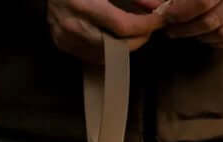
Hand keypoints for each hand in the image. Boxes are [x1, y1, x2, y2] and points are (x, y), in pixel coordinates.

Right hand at [47, 0, 166, 61]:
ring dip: (125, 45)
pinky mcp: (62, 44)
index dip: (144, 25)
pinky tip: (113, 37)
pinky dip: (108, 49)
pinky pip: (93, 56)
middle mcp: (73, 25)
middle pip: (117, 45)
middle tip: (148, 26)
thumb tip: (156, 6)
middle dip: (139, 38)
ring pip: (107, 55)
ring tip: (132, 31)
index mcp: (83, 4)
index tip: (159, 19)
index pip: (122, 25)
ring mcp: (66, 38)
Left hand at [139, 0, 222, 47]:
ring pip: (222, 33)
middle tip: (171, 29)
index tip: (165, 15)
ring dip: (199, 36)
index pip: (202, 1)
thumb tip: (154, 4)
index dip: (181, 11)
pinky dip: (215, 41)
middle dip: (186, 28)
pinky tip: (204, 35)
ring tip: (186, 31)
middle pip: (210, 20)